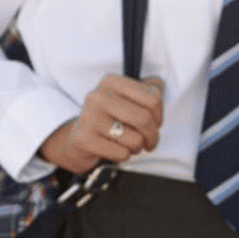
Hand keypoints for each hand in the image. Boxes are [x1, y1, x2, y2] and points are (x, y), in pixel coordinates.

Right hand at [38, 74, 165, 173]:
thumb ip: (147, 89)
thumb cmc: (110, 118)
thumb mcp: (127, 98)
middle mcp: (98, 96)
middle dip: (152, 135)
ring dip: (137, 147)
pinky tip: (116, 150)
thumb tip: (159, 85)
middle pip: (144, 119)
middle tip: (150, 141)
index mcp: (111, 82)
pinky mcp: (84, 139)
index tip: (155, 123)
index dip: (159, 116)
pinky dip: (123, 156)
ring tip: (128, 144)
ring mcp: (89, 117)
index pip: (153, 98)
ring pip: (135, 140)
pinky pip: (121, 154)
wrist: (79, 139)